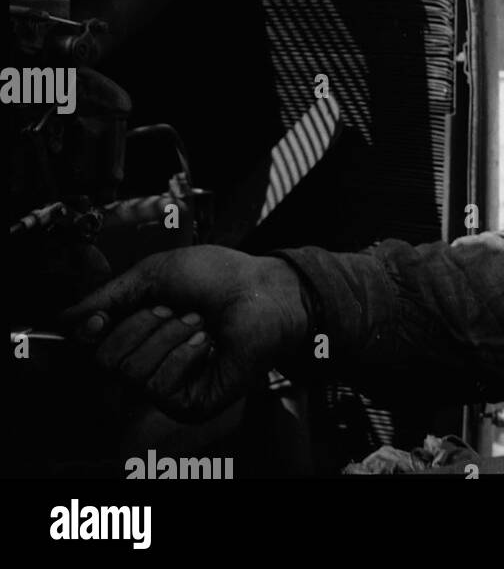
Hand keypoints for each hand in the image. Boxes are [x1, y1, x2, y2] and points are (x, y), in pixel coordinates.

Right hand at [61, 246, 309, 422]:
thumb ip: (109, 294)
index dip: (92, 330)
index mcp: (140, 332)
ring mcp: (169, 386)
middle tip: (176, 308)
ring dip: (168, 335)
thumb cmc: (221, 277)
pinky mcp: (188, 403)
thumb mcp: (156, 273)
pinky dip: (184, 354)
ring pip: (131, 371)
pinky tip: (208, 342)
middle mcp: (150, 362)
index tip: (101, 316)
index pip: (91, 347)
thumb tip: (66, 317)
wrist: (264, 291)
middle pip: (105, 359)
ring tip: (199, 322)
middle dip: (142, 324)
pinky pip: (158, 385)